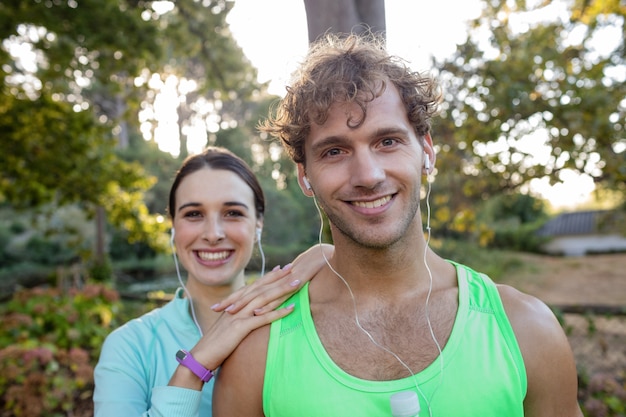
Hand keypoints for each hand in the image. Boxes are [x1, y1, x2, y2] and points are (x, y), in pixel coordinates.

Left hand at [212, 243, 333, 314]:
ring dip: (244, 304)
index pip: (249, 290)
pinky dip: (268, 305)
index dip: (234, 298)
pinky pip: (279, 296)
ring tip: (230, 313)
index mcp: (272, 281)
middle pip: (249, 292)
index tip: (219, 306)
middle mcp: (274, 280)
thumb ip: (283, 292)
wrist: (324, 256)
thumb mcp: (294, 283)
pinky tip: (256, 313)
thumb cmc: (310, 269)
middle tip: (214, 309)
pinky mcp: (293, 284)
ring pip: (260, 295)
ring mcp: (283, 282)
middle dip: (232, 301)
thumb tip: (275, 303)